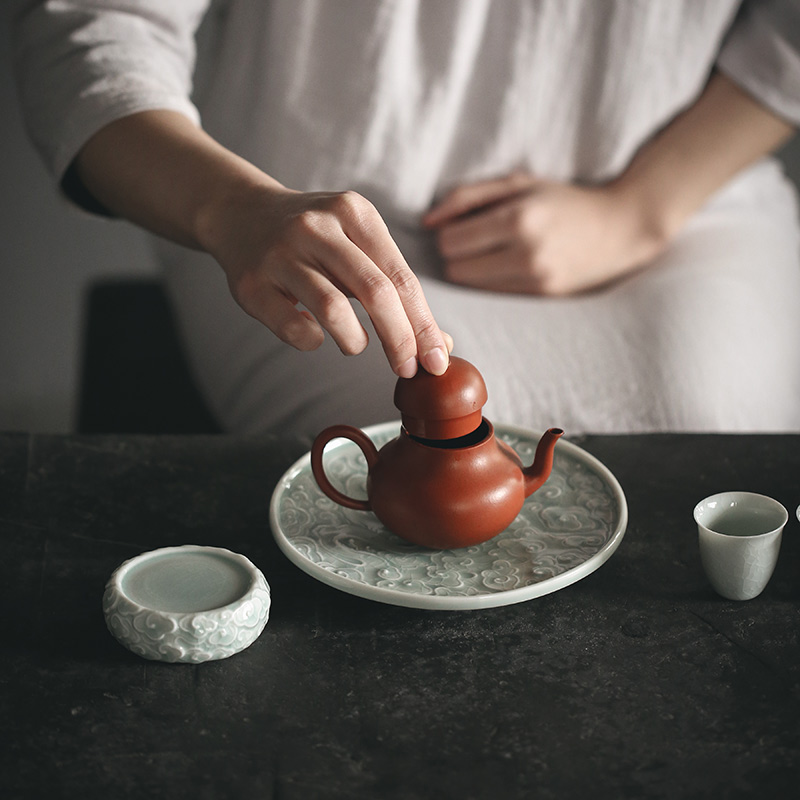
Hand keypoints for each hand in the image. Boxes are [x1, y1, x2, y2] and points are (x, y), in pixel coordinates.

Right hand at [199, 183, 451, 377]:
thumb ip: (397, 291)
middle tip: (407, 368)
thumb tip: (439, 347)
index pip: (402, 277)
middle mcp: (317, 227)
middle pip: (375, 291)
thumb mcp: (359, 246)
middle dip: (399, 339)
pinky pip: (292, 327)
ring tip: (355, 345)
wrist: (241, 213)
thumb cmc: (316, 241)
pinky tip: (315, 334)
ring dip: (354, 340)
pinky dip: (312, 341)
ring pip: (332, 308)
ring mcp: (280, 253)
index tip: (436, 360)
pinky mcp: (251, 282)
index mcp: (354, 213)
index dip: (423, 324)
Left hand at [423, 172, 666, 294]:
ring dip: (471, 268)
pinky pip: (492, 293)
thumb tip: (426, 222)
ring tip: (492, 251)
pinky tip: (508, 264)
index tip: (462, 224)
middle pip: (454, 267)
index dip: (448, 232)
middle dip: (457, 253)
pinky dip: (491, 280)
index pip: (449, 241)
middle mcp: (525, 252)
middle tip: (475, 239)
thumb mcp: (517, 184)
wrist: (620, 229)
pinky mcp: (540, 295)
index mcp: (517, 218)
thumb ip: (466, 197)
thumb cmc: (562, 200)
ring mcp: (534, 278)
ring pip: (470, 284)